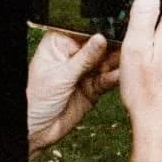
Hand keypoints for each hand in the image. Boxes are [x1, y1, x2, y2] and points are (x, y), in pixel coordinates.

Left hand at [27, 31, 119, 157]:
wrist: (36, 130)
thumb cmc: (35, 98)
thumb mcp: (61, 75)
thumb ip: (84, 58)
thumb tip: (100, 38)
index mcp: (59, 44)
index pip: (84, 32)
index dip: (99, 32)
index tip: (115, 31)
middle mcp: (73, 56)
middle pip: (98, 46)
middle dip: (111, 48)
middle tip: (125, 48)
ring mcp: (83, 72)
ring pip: (105, 63)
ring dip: (115, 63)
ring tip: (125, 62)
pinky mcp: (91, 88)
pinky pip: (105, 80)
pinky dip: (112, 78)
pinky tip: (117, 75)